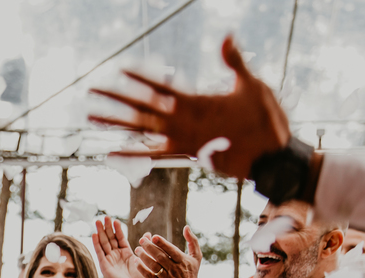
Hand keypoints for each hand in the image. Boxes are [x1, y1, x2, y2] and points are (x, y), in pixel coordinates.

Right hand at [88, 35, 291, 180]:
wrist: (274, 153)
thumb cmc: (267, 120)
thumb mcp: (252, 85)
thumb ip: (235, 62)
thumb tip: (227, 35)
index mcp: (195, 99)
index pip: (161, 85)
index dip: (141, 76)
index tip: (120, 67)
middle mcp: (182, 117)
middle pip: (141, 105)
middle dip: (115, 97)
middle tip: (91, 89)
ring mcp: (181, 136)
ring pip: (140, 127)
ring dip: (115, 121)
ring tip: (91, 116)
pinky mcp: (186, 154)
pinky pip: (153, 154)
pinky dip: (131, 153)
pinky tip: (110, 152)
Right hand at [92, 217, 144, 277]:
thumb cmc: (140, 277)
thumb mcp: (144, 258)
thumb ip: (145, 246)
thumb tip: (148, 234)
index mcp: (125, 253)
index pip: (120, 238)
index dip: (117, 229)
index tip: (115, 220)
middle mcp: (116, 255)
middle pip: (110, 238)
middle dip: (107, 228)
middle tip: (104, 217)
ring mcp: (109, 259)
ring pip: (104, 243)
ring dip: (100, 232)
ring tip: (97, 222)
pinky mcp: (104, 265)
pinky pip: (100, 252)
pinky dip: (96, 244)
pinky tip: (94, 235)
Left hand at [135, 228, 203, 277]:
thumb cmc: (191, 272)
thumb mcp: (196, 257)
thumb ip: (192, 241)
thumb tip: (186, 227)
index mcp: (182, 261)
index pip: (171, 250)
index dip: (162, 243)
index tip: (153, 236)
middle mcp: (174, 269)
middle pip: (160, 256)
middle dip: (149, 247)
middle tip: (141, 240)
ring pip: (153, 265)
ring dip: (143, 257)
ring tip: (137, 249)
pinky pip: (148, 275)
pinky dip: (142, 268)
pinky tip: (136, 261)